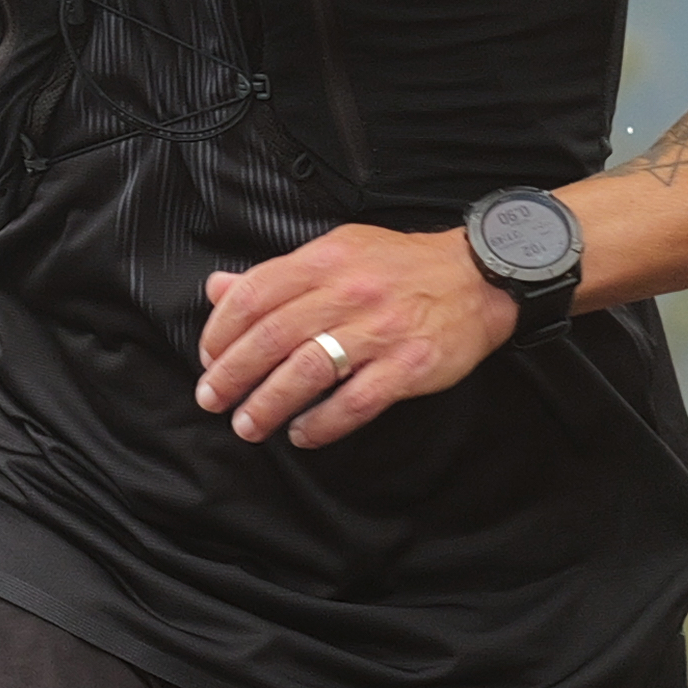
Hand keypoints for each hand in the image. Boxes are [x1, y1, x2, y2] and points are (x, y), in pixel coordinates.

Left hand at [194, 226, 513, 448]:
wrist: (479, 277)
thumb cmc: (401, 267)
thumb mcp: (336, 253)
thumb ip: (277, 275)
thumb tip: (217, 288)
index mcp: (325, 261)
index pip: (254, 295)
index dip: (220, 331)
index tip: (208, 358)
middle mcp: (348, 292)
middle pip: (272, 338)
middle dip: (232, 374)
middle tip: (212, 399)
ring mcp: (380, 330)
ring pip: (306, 372)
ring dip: (268, 404)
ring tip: (248, 425)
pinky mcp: (408, 366)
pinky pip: (354, 402)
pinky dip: (322, 423)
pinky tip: (302, 434)